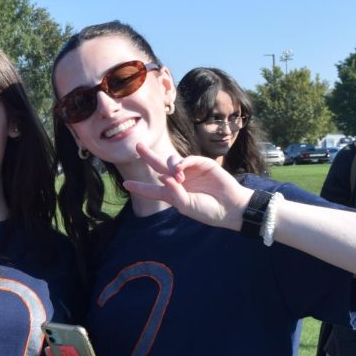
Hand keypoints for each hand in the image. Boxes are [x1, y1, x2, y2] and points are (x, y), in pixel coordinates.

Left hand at [124, 143, 251, 229]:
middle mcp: (179, 180)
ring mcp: (190, 171)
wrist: (230, 207)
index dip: (140, 186)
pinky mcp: (202, 164)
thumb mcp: (186, 206)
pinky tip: (181, 169)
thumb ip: (173, 193)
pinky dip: (183, 162)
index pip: (152, 189)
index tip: (125, 184)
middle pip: (159, 165)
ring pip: (173, 161)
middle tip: (137, 145)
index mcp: (173, 194)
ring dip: (172, 166)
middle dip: (148, 155)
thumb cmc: (207, 210)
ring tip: (179, 178)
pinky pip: (188, 158)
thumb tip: (163, 176)